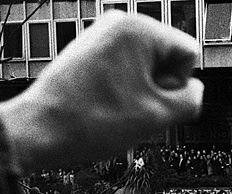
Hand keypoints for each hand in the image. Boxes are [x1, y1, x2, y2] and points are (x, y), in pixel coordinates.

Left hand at [0, 11, 203, 171]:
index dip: (176, 87)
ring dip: (141, 93)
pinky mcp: (88, 51)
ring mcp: (100, 35)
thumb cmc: (91, 122)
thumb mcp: (159, 117)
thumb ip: (192, 100)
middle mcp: (118, 22)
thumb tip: (192, 89)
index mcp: (138, 28)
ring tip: (114, 109)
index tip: (148, 102)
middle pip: (167, 59)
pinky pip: (124, 70)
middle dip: (158, 88)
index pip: (188, 56)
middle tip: (130, 109)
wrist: (39, 131)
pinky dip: (122, 91)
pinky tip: (103, 107)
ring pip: (146, 68)